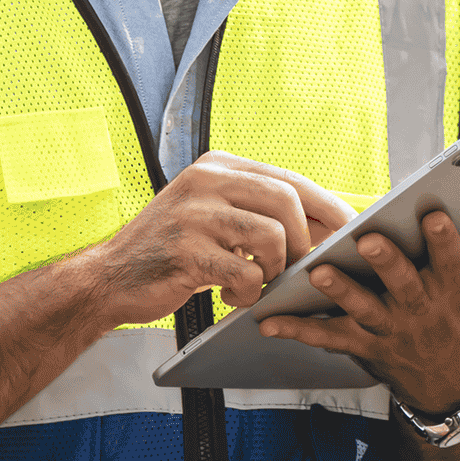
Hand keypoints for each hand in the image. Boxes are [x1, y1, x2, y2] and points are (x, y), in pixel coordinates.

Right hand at [83, 151, 355, 321]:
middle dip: (306, 242)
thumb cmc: (172, 252)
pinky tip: (228, 295)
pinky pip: (244, 272)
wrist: (108, 278)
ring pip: (271, 236)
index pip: (290, 179)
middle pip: (287, 201)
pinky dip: (246, 292)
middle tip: (299, 270)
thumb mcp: (213, 214)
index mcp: (218, 166)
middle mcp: (206, 180)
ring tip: (256, 282)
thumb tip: (327, 223)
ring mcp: (194, 213)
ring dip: (275, 270)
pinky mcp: (186, 250)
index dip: (327, 207)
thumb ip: (257, 210)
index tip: (351, 231)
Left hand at [257, 211, 459, 414]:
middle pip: (403, 284)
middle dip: (387, 263)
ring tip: (315, 274)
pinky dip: (297, 331)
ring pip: (363, 309)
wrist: (457, 390)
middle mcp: (421, 310)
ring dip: (339, 292)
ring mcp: (390, 330)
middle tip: (369, 240)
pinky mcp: (364, 346)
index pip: (453, 261)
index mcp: (456, 291)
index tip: (433, 215)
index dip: (443, 240)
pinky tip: (266, 321)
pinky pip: (327, 338)